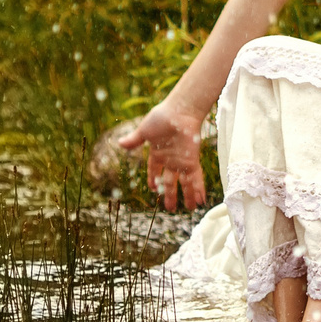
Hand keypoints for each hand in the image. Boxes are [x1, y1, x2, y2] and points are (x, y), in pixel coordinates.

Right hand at [115, 96, 207, 211]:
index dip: (153, 180)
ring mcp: (181, 162)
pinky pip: (195, 178)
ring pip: (184, 183)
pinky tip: (201, 199)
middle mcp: (170, 160)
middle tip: (170, 209)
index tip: (153, 189)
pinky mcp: (192, 161)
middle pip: (170, 182)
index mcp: (157, 153)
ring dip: (188, 196)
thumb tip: (119, 143)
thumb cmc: (161, 118)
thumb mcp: (144, 131)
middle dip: (171, 195)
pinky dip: (199, 188)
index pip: (154, 170)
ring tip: (191, 208)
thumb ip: (134, 140)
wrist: (179, 112)